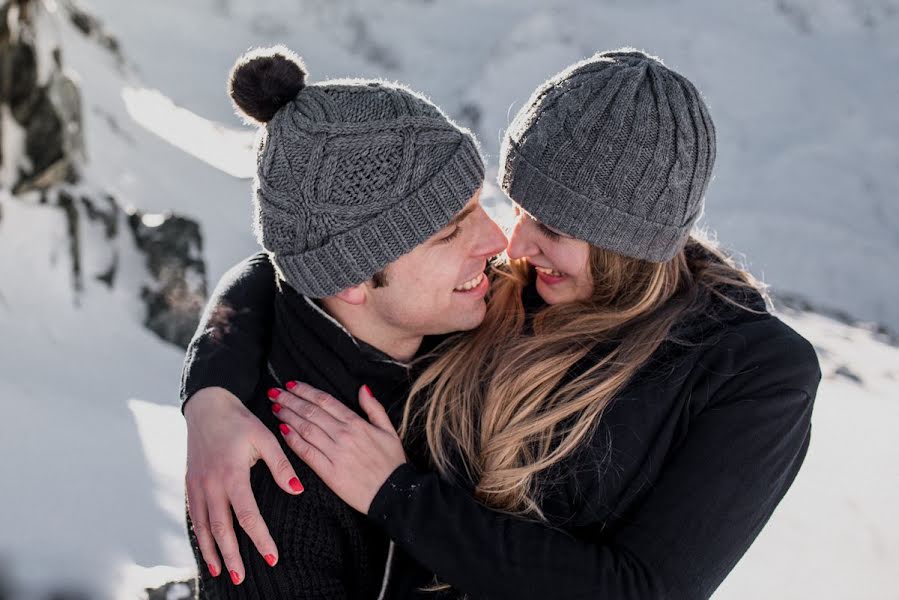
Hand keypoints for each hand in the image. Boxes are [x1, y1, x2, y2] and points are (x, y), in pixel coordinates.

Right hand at [184, 387, 303, 584]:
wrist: (207, 407)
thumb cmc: (240, 422)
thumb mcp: (266, 438)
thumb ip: (281, 466)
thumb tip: (297, 490)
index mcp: (232, 474)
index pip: (247, 516)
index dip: (260, 539)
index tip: (272, 557)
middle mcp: (211, 484)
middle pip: (221, 529)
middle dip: (232, 555)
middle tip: (242, 578)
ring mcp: (197, 485)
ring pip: (204, 526)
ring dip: (212, 551)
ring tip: (223, 571)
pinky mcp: (190, 484)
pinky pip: (194, 516)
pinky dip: (200, 535)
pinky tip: (207, 548)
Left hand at [269, 382, 406, 513]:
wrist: (395, 493)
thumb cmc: (392, 463)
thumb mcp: (389, 431)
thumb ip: (374, 408)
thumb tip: (362, 388)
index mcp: (357, 423)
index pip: (325, 401)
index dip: (306, 391)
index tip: (292, 384)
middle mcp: (344, 435)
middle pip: (311, 412)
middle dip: (290, 400)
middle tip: (275, 392)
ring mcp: (335, 453)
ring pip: (305, 429)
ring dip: (288, 416)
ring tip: (275, 408)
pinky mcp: (329, 472)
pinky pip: (307, 453)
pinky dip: (293, 441)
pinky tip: (282, 431)